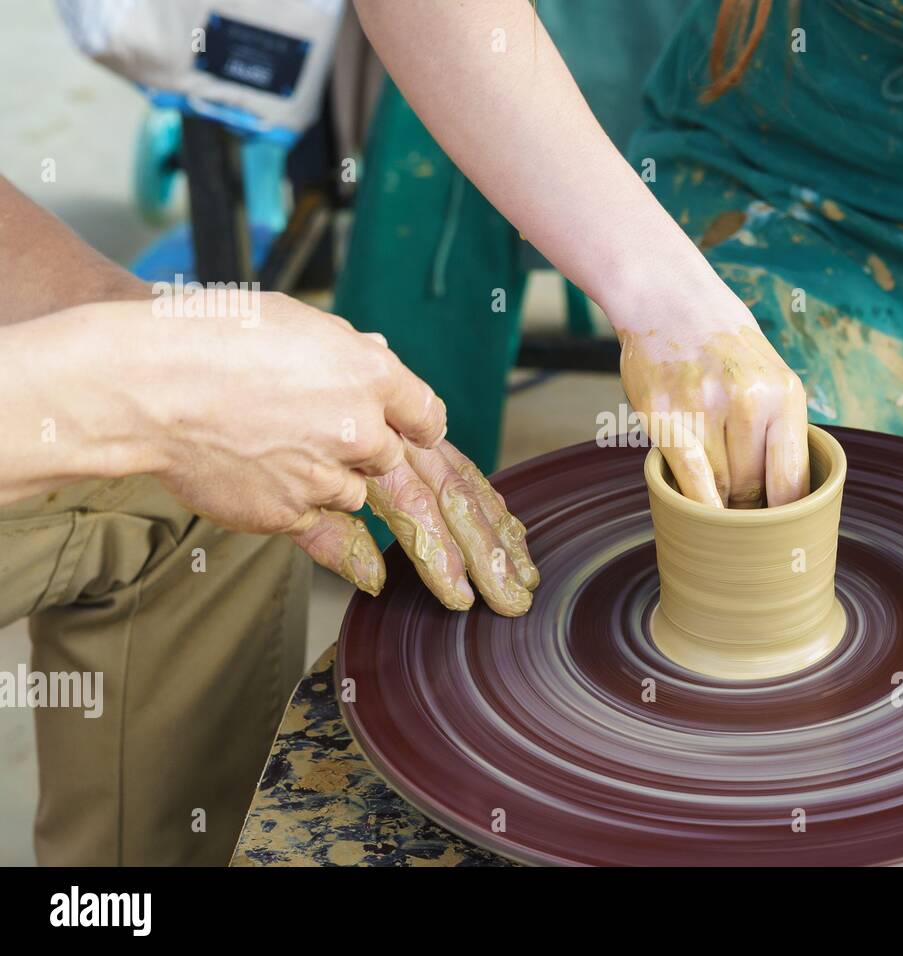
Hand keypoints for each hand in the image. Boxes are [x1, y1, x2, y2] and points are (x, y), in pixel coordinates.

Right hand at [137, 293, 536, 613]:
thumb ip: (348, 356)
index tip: (463, 482)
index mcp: (371, 371)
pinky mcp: (291, 509)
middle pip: (441, 487)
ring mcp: (330, 472)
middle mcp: (362, 425)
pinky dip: (358, 563)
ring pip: (398, 521)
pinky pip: (337, 543)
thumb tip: (378, 359)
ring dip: (439, 564)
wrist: (147, 381)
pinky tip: (378, 583)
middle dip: (485, 542)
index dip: (443, 449)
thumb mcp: (298, 326)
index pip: (432, 419)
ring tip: (468, 599)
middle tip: (514, 583)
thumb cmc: (213, 338)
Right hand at [615, 288, 809, 508]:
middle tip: (743, 513)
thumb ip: (778, 430)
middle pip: (753, 487)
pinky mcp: (663, 415)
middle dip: (749, 508)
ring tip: (718, 498)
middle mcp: (749, 399)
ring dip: (718, 501)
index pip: (794, 479)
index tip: (782, 534)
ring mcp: (704, 407)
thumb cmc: (724, 346)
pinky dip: (696, 502)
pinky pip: (688, 478)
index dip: (788, 516)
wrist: (668, 298)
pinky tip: (698, 513)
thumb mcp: (770, 375)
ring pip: (719, 486)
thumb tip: (786, 500)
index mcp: (784, 393)